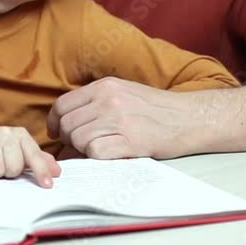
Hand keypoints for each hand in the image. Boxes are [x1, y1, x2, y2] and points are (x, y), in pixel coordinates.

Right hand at [0, 126, 60, 187]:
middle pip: (15, 167)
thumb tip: (57, 171)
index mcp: (20, 134)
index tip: (48, 185)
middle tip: (1, 166)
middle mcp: (5, 132)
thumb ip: (38, 161)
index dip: (42, 171)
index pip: (34, 155)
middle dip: (8, 173)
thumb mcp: (17, 153)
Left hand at [47, 77, 194, 158]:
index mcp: (105, 86)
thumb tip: (67, 121)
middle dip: (68, 140)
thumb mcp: (124, 93)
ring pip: (78, 139)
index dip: (54, 122)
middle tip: (81, 146)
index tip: (57, 133)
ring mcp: (119, 120)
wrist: (190, 118)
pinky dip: (97, 158)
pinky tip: (111, 154)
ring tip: (100, 149)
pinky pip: (95, 152)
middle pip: (67, 125)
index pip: (62, 104)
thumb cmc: (157, 109)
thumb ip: (96, 102)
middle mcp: (108, 100)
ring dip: (83, 150)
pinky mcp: (130, 141)